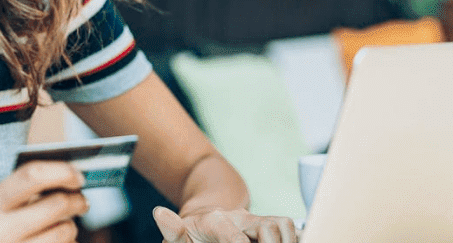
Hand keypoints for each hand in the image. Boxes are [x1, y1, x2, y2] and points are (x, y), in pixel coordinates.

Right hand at [0, 161, 88, 242]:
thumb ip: (24, 191)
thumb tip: (70, 177)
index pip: (33, 175)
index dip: (62, 171)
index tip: (78, 175)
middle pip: (56, 204)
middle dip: (77, 200)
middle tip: (82, 201)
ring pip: (65, 231)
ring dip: (71, 226)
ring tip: (66, 226)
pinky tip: (59, 242)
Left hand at [152, 206, 298, 242]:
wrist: (202, 223)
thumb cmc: (190, 236)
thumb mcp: (177, 237)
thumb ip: (173, 232)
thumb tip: (159, 212)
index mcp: (216, 221)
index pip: (236, 239)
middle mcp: (239, 217)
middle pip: (268, 226)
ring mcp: (255, 220)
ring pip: (282, 224)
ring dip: (286, 242)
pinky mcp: (268, 225)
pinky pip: (289, 227)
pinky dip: (293, 239)